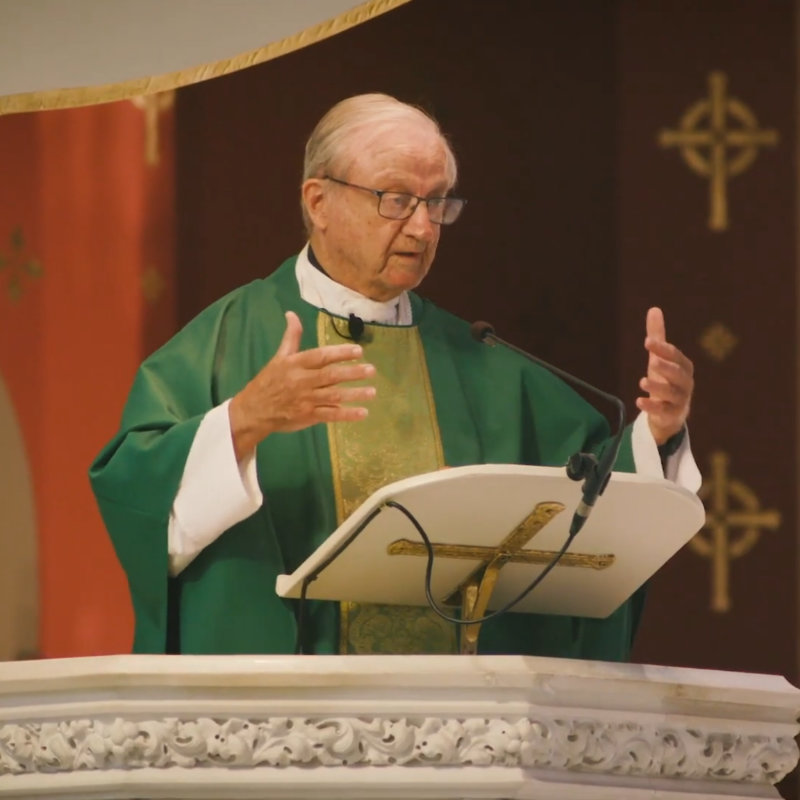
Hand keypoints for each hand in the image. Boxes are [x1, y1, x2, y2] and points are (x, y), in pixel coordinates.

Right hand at [229, 311, 375, 458]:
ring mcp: (306, 400)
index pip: (320, 356)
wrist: (254, 410)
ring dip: (354, 394)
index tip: (359, 350)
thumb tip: (292, 314)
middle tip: (372, 370)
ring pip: (333, 395)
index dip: (340, 353)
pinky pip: (330, 415)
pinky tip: (363, 413)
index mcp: (296, 364)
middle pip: (330, 375)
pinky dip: (346, 414)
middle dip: (352, 373)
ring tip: (373, 392)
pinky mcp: (308, 416)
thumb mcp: (279, 357)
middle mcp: (302, 381)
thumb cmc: (269, 381)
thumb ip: (291, 337)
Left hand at [635, 307, 693, 445]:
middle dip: (666, 367)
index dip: (663, 349)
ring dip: (658, 387)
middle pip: (678, 374)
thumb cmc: (666, 380)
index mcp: (684, 366)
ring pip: (671, 394)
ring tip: (642, 381)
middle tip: (652, 361)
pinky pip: (663, 411)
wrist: (670, 413)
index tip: (648, 342)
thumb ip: (658, 336)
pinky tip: (639, 401)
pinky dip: (652, 407)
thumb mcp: (660, 358)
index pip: (675, 356)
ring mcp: (680, 400)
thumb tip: (654, 309)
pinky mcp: (671, 415)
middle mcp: (685, 383)